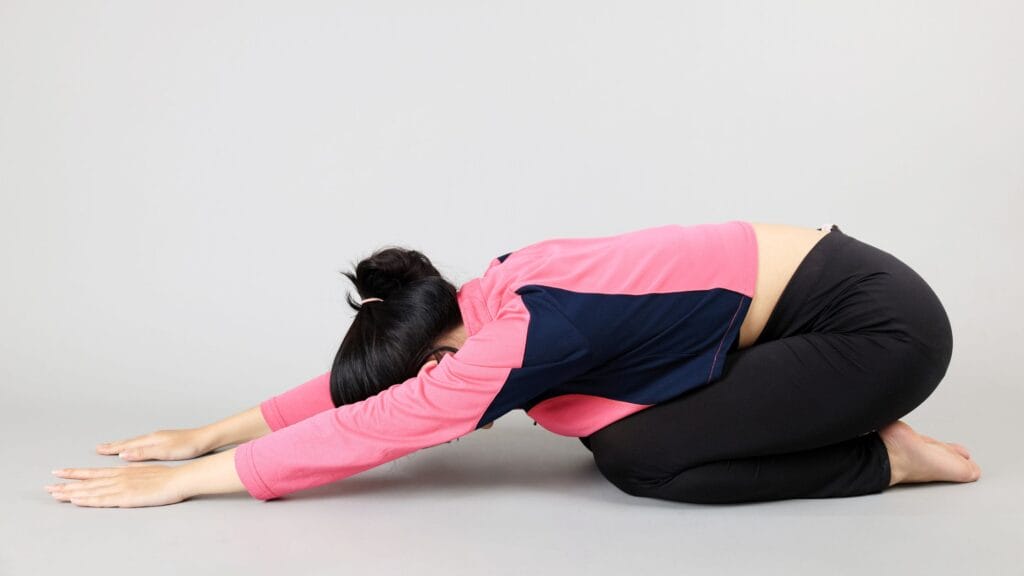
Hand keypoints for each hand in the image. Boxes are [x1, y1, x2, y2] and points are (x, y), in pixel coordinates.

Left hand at [45, 464, 187, 507]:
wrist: (178, 479)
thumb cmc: (167, 477)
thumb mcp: (146, 472)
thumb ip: (132, 474)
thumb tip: (122, 473)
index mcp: (122, 472)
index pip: (94, 473)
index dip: (76, 473)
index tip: (60, 473)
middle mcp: (118, 477)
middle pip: (87, 481)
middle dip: (66, 484)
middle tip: (48, 486)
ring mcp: (120, 487)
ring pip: (90, 491)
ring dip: (71, 493)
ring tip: (54, 495)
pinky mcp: (125, 497)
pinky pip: (102, 500)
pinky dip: (87, 500)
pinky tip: (75, 501)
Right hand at [95, 428, 213, 460]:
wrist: (206, 438)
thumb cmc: (188, 446)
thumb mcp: (164, 452)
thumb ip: (143, 453)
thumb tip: (122, 454)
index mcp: (150, 440)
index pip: (126, 445)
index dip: (112, 449)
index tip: (98, 450)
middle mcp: (153, 437)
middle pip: (129, 442)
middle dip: (114, 445)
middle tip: (100, 447)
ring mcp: (160, 438)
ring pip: (136, 442)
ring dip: (123, 445)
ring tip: (114, 447)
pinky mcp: (167, 441)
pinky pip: (144, 443)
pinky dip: (135, 446)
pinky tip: (137, 448)